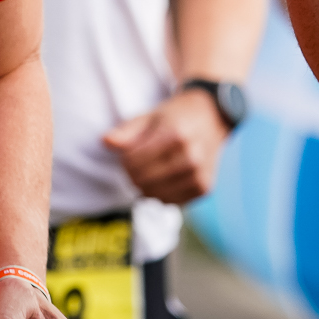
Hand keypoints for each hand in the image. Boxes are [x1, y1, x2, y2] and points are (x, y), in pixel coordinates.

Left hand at [101, 88, 229, 204]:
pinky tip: (164, 179)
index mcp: (174, 135)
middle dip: (132, 174)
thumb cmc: (176, 117)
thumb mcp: (150, 116)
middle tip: (136, 163)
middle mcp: (190, 157)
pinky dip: (161, 194)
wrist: (213, 118)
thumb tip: (105, 142)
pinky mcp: (205, 188)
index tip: (127, 153)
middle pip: (142, 180)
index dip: (124, 159)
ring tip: (150, 171)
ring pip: (155, 195)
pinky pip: (171, 202)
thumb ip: (127, 131)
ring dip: (145, 186)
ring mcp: (199, 174)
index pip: (133, 161)